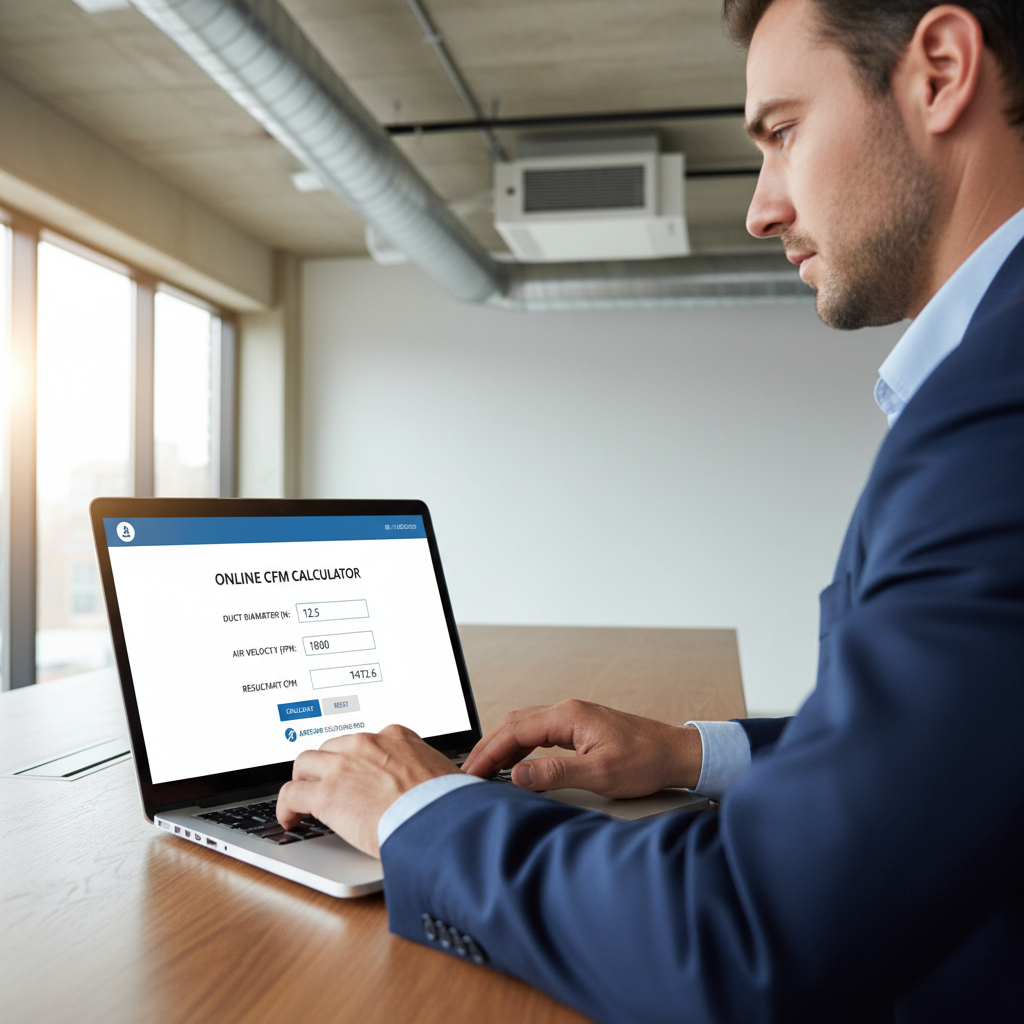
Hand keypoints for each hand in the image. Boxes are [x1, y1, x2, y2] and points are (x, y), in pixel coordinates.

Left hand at [276, 725, 459, 857]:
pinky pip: (291, 793)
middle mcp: (367, 743)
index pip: (364, 741)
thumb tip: (433, 789)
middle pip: (332, 747)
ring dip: (304, 781)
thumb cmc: (447, 804)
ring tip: (303, 801)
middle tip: (328, 786)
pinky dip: (286, 807)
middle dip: (327, 767)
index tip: (355, 774)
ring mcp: (343, 766)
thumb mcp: (442, 774)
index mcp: (396, 736)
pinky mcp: (326, 793)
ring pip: (305, 763)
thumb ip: (426, 773)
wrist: (438, 820)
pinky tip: (290, 820)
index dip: (355, 760)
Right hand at [461, 699, 702, 797]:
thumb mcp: (600, 774)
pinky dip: (520, 747)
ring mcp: (574, 717)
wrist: (677, 754)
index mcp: (569, 716)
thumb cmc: (646, 762)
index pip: (515, 730)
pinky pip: (540, 732)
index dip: (488, 752)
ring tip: (486, 771)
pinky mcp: (580, 727)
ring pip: (526, 726)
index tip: (471, 772)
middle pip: (515, 723)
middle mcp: (568, 710)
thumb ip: (555, 774)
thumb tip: (518, 775)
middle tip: (469, 773)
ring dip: (503, 747)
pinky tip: (516, 764)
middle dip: (489, 747)